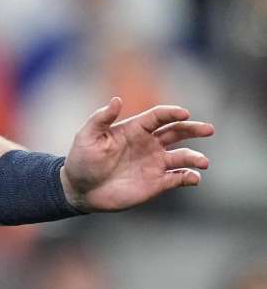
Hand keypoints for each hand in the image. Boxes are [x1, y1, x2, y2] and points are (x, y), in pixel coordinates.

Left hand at [62, 97, 213, 212]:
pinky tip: (193, 177)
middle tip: (209, 129)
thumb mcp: (87, 136)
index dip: (171, 113)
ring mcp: (154, 163)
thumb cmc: (82, 160)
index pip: (158, 117)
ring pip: (182, 156)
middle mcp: (148, 144)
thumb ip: (101, 118)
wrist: (80, 189)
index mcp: (134, 129)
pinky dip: (189, 177)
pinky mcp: (156, 183)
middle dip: (193, 129)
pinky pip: (178, 178)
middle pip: (177, 132)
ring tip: (203, 162)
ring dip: (195, 158)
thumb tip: (117, 99)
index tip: (184, 113)